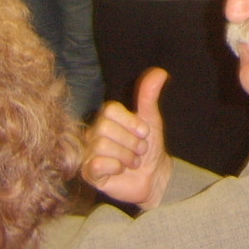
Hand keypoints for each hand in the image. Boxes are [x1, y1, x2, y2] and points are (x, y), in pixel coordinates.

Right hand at [80, 69, 172, 208]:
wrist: (153, 176)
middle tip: (140, 150)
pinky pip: (96, 165)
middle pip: (105, 128)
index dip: (131, 122)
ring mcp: (89, 152)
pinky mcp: (89, 173)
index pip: (110, 110)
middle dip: (131, 142)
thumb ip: (149, 96)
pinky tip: (120, 170)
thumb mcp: (151, 120)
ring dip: (126, 156)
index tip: (145, 132)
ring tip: (133, 161)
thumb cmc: (149, 147)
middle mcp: (93, 133)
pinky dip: (115, 167)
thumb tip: (160, 72)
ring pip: (101, 146)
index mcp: (107, 117)